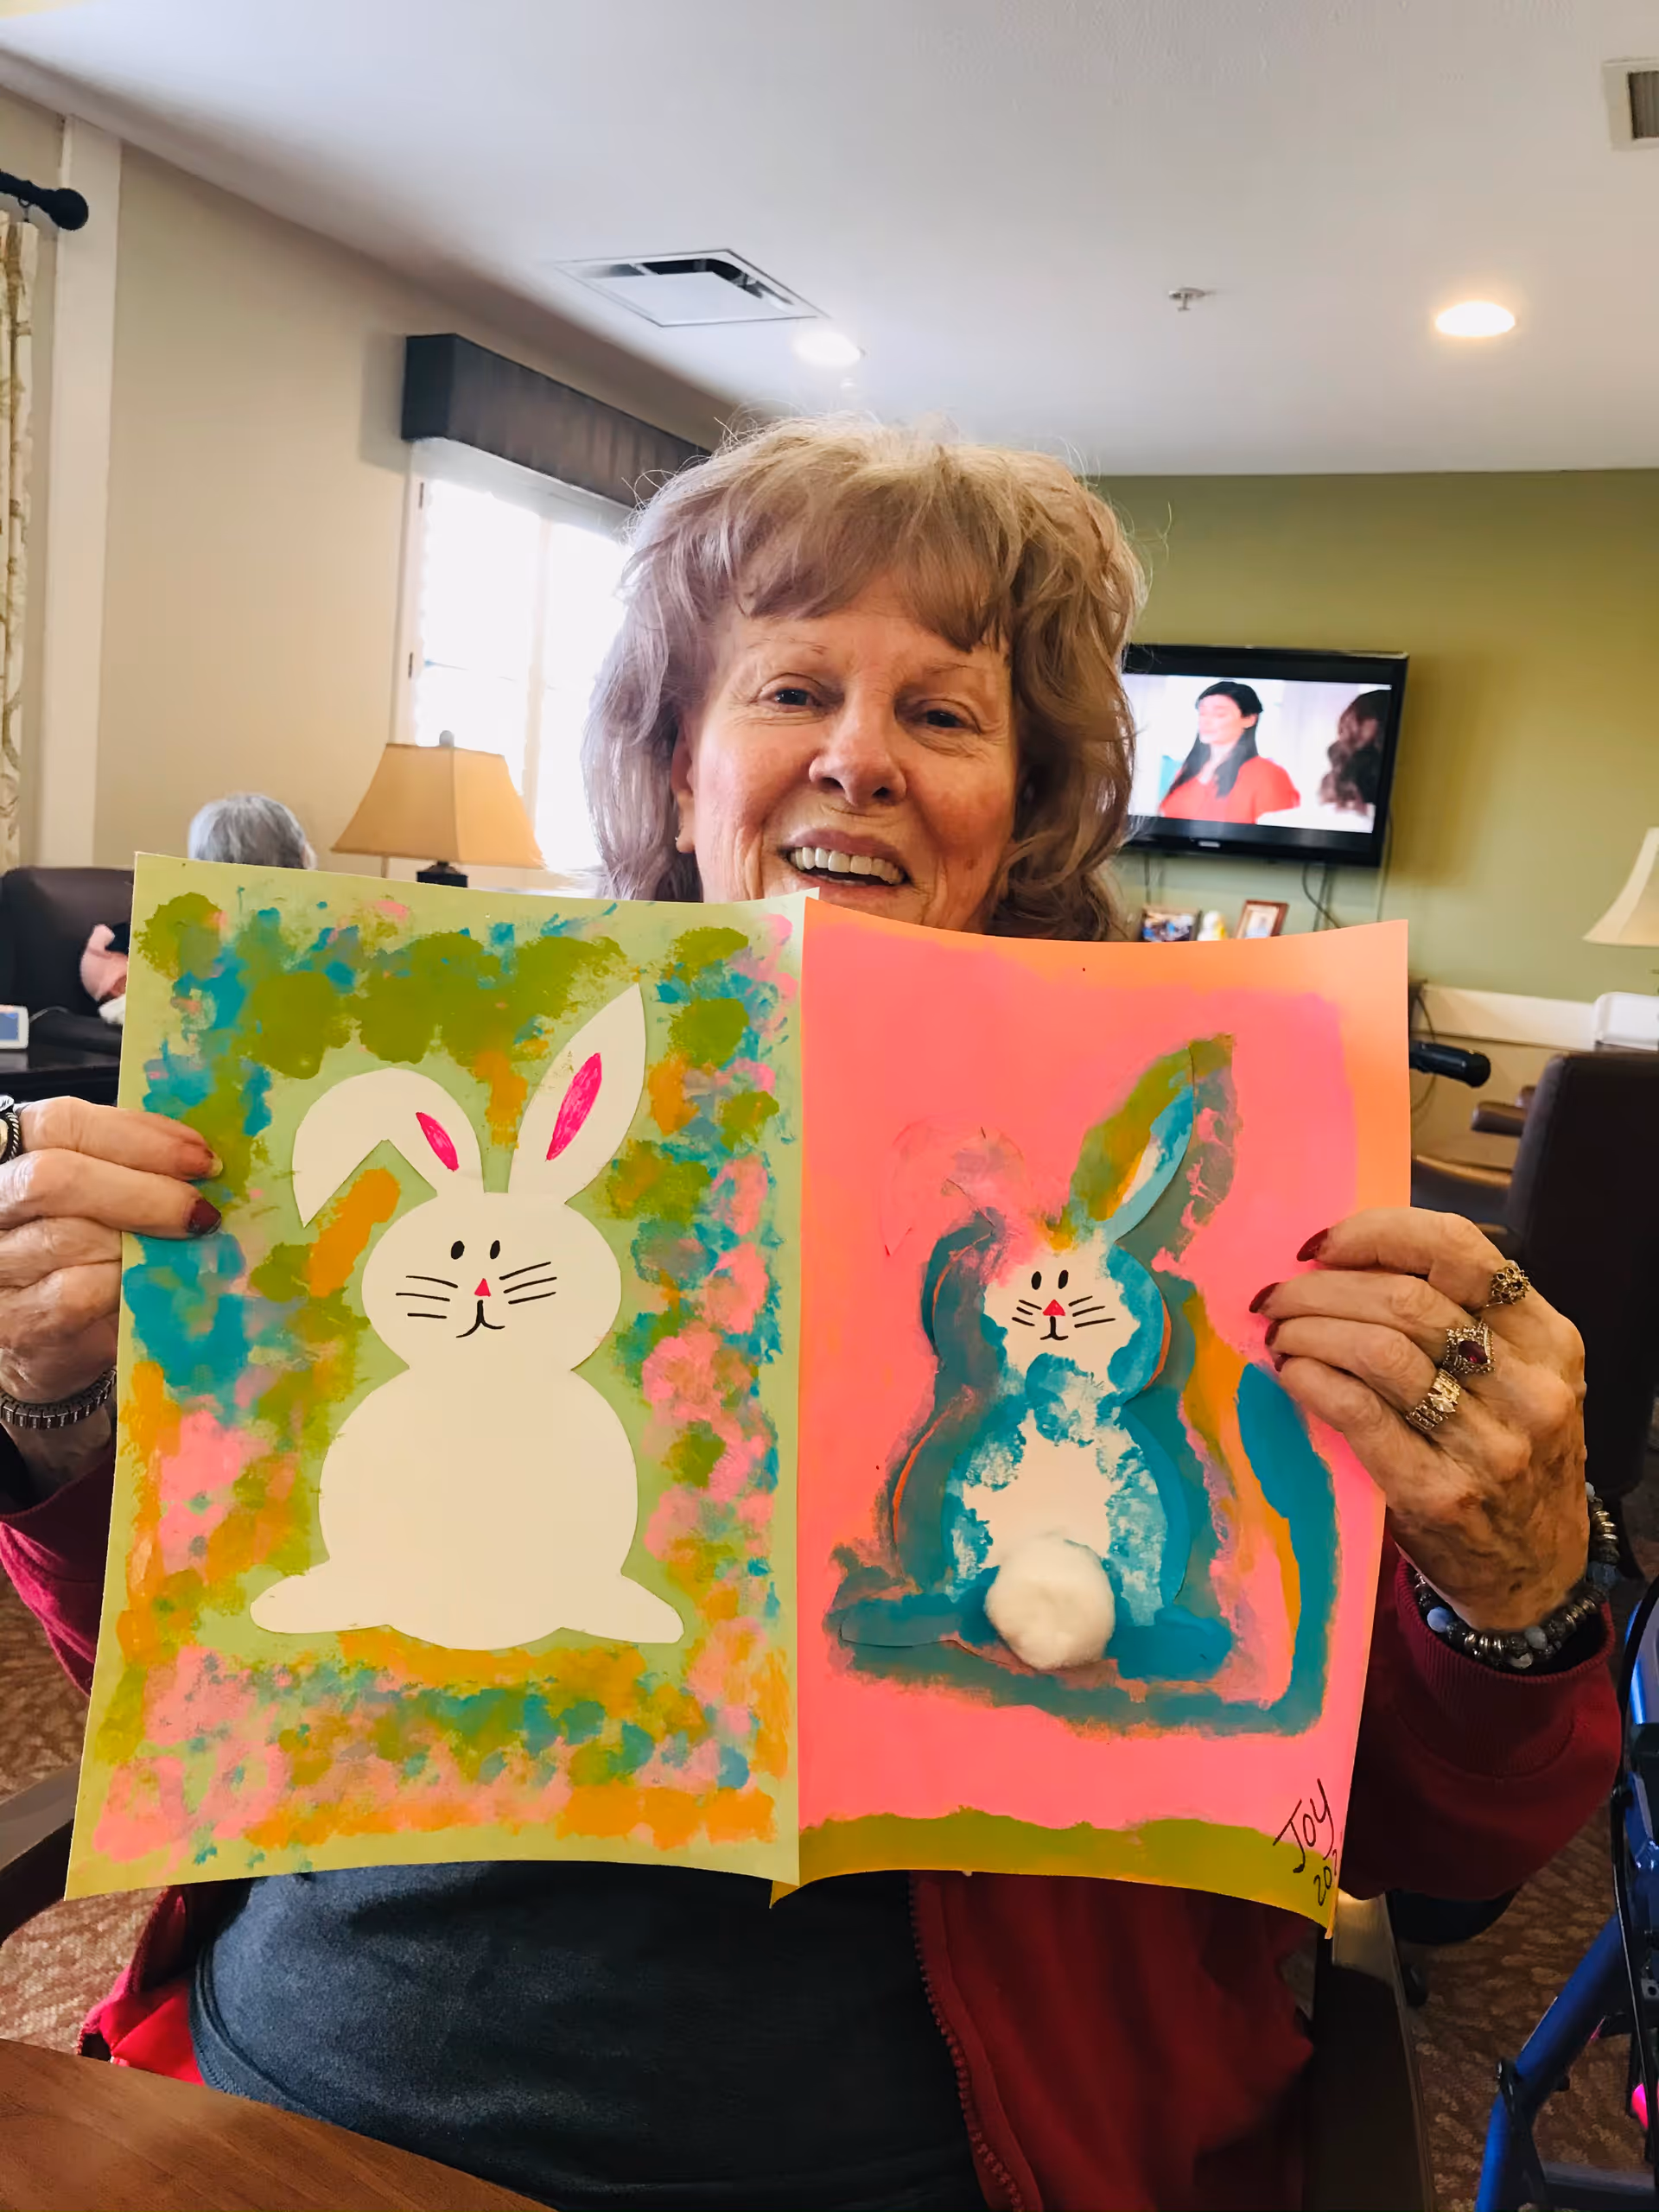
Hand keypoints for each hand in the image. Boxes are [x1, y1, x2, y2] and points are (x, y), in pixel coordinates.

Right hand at [0, 1098, 220, 1406]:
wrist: (51, 1338)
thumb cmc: (81, 1255)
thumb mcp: (100, 1199)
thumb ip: (131, 1169)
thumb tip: (202, 1157)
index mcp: (13, 1155)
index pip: (60, 1123)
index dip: (136, 1134)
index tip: (199, 1156)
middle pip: (57, 1178)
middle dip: (146, 1191)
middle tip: (202, 1211)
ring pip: (71, 1237)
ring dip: (143, 1242)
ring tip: (186, 1250)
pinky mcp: (17, 1323)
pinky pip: (78, 1293)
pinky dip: (128, 1285)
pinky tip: (156, 1285)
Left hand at [1255, 1209, 1587, 1631]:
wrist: (1535, 1571)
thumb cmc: (1507, 1454)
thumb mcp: (1516, 1377)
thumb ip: (1459, 1319)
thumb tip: (1341, 1259)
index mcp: (1549, 1341)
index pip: (1459, 1250)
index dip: (1376, 1233)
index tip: (1321, 1245)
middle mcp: (1529, 1389)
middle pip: (1405, 1299)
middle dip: (1322, 1287)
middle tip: (1277, 1295)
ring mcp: (1489, 1446)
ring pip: (1379, 1350)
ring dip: (1308, 1330)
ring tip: (1279, 1334)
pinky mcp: (1438, 1494)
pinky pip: (1359, 1414)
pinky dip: (1312, 1381)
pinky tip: (1292, 1373)